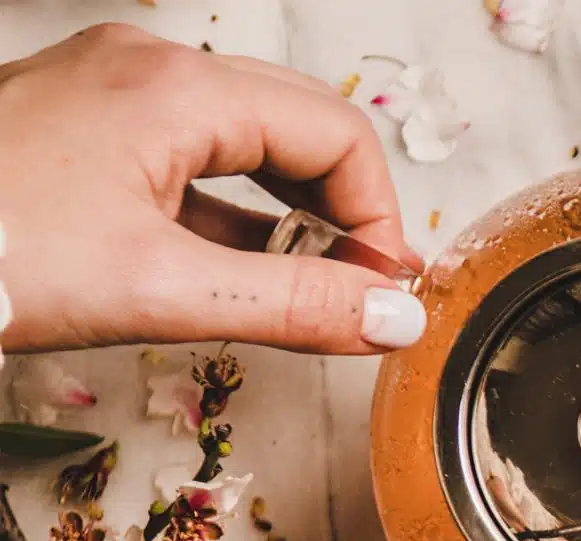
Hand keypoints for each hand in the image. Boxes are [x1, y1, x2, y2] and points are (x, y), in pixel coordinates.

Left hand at [0, 23, 423, 354]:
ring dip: (292, 213)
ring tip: (308, 288)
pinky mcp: (79, 127)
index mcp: (176, 89)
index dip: (379, 218)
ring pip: (246, 140)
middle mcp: (147, 70)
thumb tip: (391, 318)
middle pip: (300, 126)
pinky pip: (188, 157)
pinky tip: (239, 268)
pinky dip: (232, 212)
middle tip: (361, 293)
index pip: (337, 136)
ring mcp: (109, 93)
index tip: (382, 292)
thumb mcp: (160, 291)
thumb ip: (294, 305)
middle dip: (345, 210)